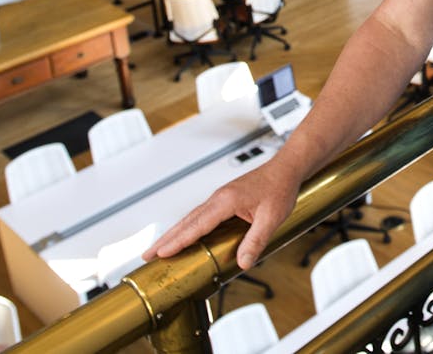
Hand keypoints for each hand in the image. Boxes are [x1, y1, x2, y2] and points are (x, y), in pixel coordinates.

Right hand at [142, 160, 300, 268]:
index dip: (178, 240)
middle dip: (166, 239)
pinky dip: (186, 227)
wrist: (286, 170)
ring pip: (190, 218)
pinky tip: (182, 236)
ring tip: (158, 249)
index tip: (162, 252)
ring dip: (173, 234)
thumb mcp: (272, 218)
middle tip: (147, 255)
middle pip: (186, 222)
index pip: (197, 225)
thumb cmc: (279, 189)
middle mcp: (218, 198)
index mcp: (226, 201)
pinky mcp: (223, 200)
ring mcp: (219, 198)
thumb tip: (243, 262)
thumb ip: (256, 240)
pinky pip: (199, 216)